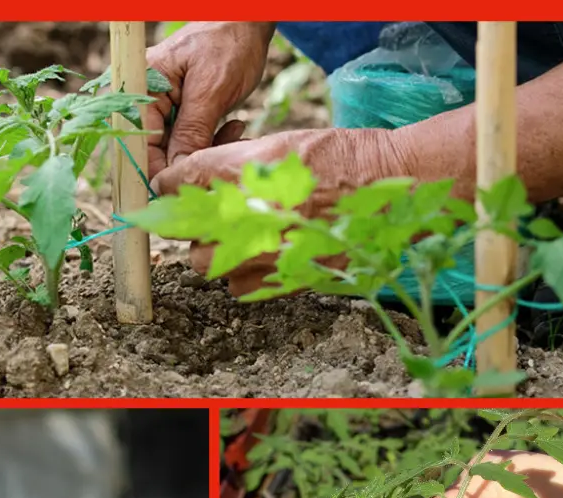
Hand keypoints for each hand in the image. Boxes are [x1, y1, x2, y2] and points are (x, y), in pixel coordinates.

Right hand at [145, 22, 275, 176]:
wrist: (248, 23)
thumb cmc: (227, 42)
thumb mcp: (211, 89)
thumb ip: (191, 130)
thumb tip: (176, 169)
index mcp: (141, 87)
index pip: (138, 141)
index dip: (157, 169)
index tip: (183, 184)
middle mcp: (147, 99)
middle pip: (156, 150)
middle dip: (188, 159)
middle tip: (221, 157)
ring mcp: (165, 108)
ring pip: (177, 150)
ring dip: (206, 151)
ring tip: (234, 134)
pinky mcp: (184, 114)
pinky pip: (191, 141)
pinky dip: (213, 142)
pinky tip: (234, 128)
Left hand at [151, 128, 403, 295]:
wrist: (392, 188)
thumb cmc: (338, 158)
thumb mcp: (278, 144)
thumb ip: (229, 161)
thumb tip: (189, 175)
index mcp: (242, 174)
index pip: (177, 181)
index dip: (171, 183)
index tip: (173, 185)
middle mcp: (246, 216)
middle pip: (185, 232)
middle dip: (193, 223)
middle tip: (212, 211)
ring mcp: (265, 253)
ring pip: (208, 264)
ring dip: (217, 250)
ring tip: (243, 232)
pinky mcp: (284, 279)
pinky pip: (239, 288)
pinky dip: (243, 274)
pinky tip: (263, 253)